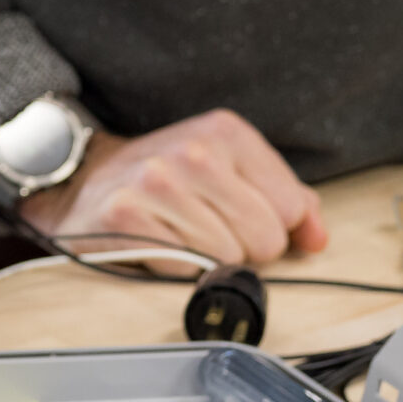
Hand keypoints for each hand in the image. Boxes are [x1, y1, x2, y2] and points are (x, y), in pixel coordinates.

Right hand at [23, 109, 326, 274]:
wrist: (85, 179)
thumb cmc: (165, 178)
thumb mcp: (230, 168)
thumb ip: (286, 199)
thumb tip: (317, 237)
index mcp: (226, 132)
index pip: (290, 208)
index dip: (272, 226)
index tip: (241, 216)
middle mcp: (194, 152)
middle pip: (264, 238)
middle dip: (243, 247)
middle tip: (206, 227)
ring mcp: (158, 182)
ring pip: (226, 258)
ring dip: (206, 258)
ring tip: (179, 232)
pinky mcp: (128, 216)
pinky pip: (184, 269)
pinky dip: (174, 268)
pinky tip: (157, 242)